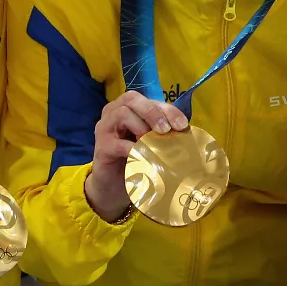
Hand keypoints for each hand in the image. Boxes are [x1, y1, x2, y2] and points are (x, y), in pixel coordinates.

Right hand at [83, 91, 187, 221]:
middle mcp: (113, 112)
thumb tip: (185, 131)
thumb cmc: (135, 160)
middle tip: (165, 130)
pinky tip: (144, 158)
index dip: (167, 110)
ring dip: (142, 127)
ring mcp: (104, 128)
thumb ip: (162, 133)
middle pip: (132, 99)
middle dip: (153, 112)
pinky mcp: (101, 146)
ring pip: (123, 114)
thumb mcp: (151, 143)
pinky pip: (118, 143)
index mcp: (128, 108)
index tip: (182, 125)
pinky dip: (134, 149)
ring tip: (152, 143)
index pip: (149, 100)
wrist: (112, 186)